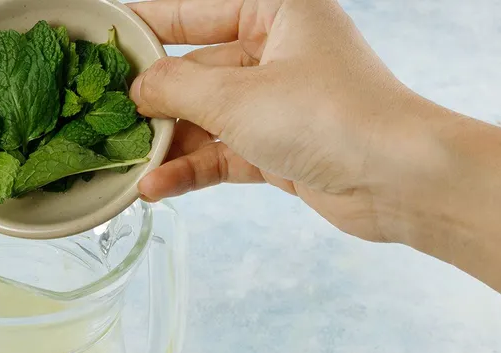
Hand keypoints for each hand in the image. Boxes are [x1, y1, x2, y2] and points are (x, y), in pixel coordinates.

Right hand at [129, 0, 424, 242]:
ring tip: (126, 162)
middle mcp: (277, 50)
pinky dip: (191, 169)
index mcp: (274, 10)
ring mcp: (278, 101)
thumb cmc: (331, 116)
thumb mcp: (237, 96)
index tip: (103, 44)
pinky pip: (222, 152)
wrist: (398, 180)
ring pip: (205, 116)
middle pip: (195, 68)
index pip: (193, 10)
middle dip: (152, 99)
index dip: (146, 26)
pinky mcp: (279, 147)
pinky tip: (156, 186)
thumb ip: (175, 88)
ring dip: (168, 143)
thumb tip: (136, 87)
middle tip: (103, 116)